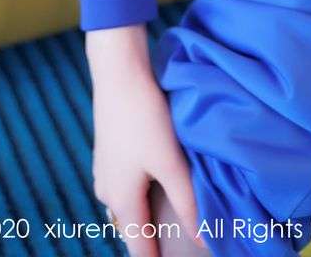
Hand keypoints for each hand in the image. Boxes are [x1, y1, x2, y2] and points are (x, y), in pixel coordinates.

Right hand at [86, 28, 205, 255]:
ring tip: (179, 213)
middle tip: (186, 240)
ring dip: (151, 213)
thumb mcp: (170, 162)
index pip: (139, 249)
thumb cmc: (143, 117)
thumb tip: (204, 240)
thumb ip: (187, 202)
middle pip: (134, 229)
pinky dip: (145, 191)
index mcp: (122, 201)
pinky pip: (128, 186)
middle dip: (157, 239)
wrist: (118, 72)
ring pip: (131, 206)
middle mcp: (108, 193)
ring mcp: (106, 172)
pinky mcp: (110, 153)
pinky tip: (163, 179)